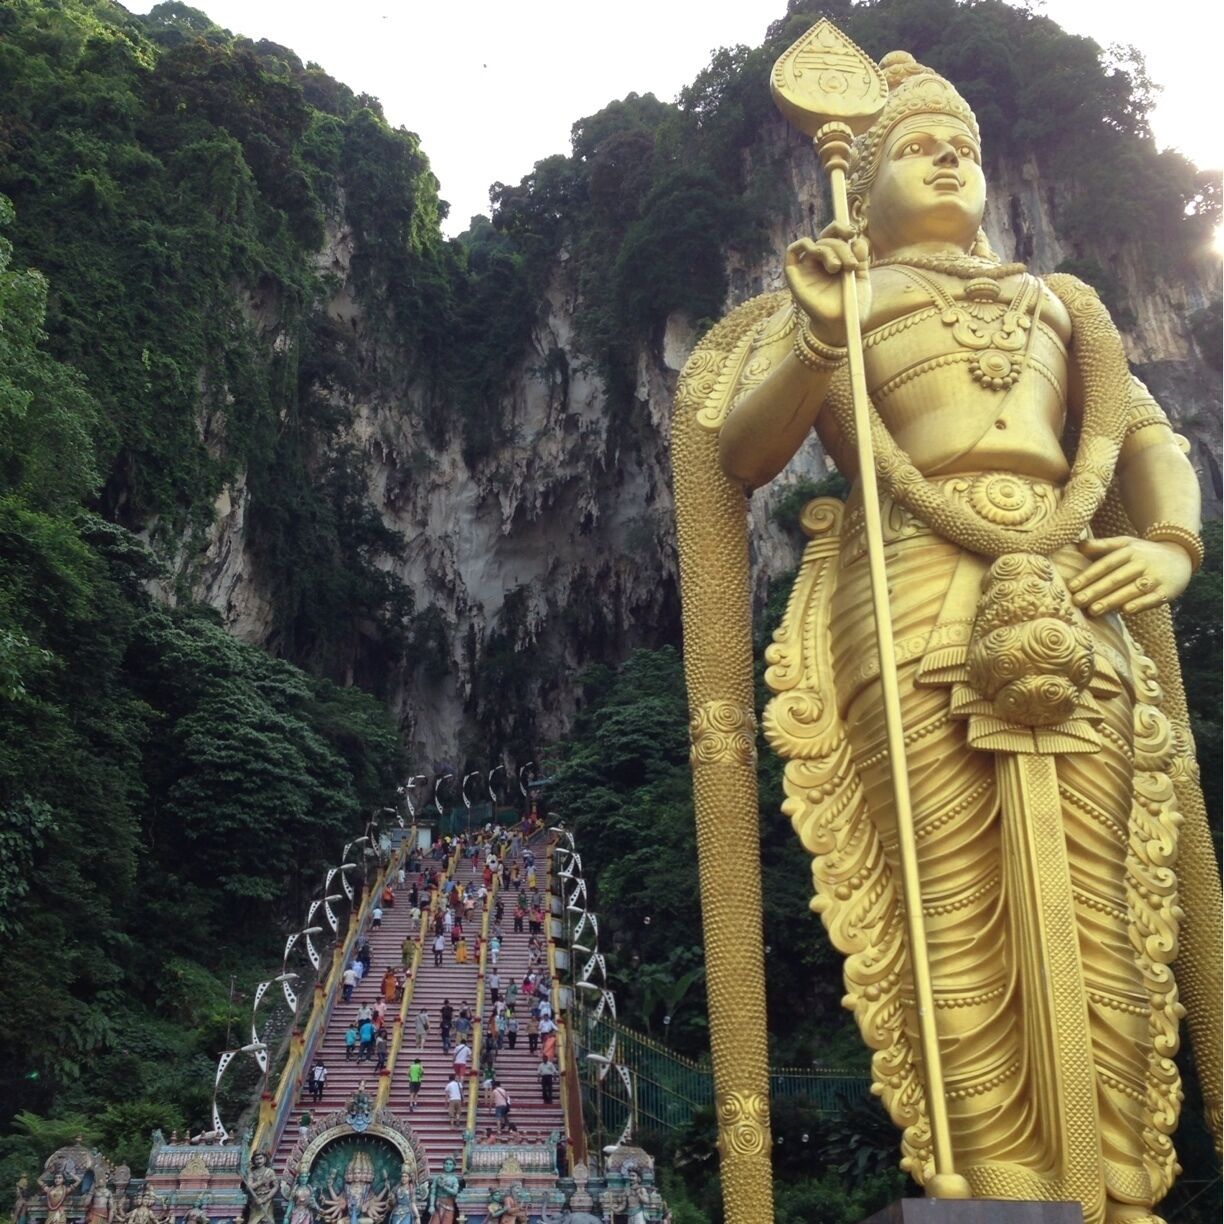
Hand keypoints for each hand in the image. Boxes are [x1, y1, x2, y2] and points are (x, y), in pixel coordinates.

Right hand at [784, 221, 871, 347]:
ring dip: (829, 250)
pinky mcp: (794, 276)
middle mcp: (821, 262)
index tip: (852, 233)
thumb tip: (857, 240)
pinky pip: (792, 251)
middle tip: (850, 264)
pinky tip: (815, 252)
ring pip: (815, 244)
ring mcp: (807, 268)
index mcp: (837, 259)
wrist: (841, 326)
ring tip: (838, 268)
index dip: (842, 228)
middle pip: (827, 238)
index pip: (836, 235)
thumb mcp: (862, 278)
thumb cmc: (852, 306)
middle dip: (841, 246)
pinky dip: (803, 244)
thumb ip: (860, 258)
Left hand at [1069, 537, 1191, 615]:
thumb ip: (1102, 546)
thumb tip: (1078, 544)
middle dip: (1095, 590)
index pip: (1106, 564)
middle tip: (1076, 601)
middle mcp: (1142, 563)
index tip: (1071, 586)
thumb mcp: (1124, 544)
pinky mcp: (1168, 591)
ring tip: (1093, 610)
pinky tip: (1126, 611)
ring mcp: (1156, 577)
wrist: (1180, 557)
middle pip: (1116, 578)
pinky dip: (1141, 604)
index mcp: (1129, 551)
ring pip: (1131, 590)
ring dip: (1112, 601)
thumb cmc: (1142, 553)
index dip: (1088, 575)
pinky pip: (1153, 598)